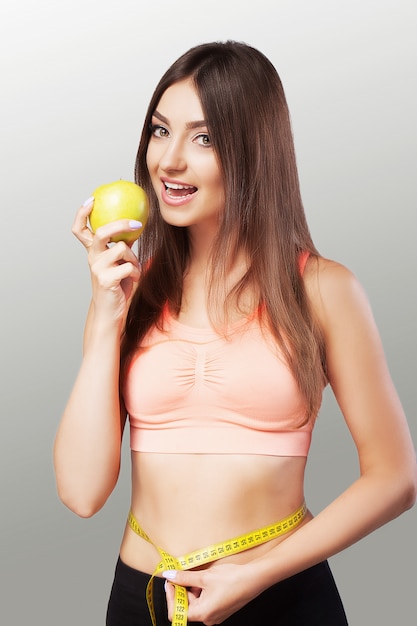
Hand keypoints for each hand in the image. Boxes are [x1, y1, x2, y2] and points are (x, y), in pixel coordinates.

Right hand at [72, 197, 141, 322]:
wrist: (111, 312)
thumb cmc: (117, 286)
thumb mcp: (119, 262)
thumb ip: (123, 245)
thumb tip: (135, 224)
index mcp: (93, 252)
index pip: (80, 229)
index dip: (82, 213)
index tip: (91, 199)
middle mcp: (92, 258)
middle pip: (102, 233)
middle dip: (120, 224)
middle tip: (136, 223)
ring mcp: (97, 268)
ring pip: (122, 249)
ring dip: (134, 258)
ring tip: (134, 269)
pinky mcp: (106, 279)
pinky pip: (128, 266)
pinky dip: (136, 272)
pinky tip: (134, 278)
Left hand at [164, 563, 258, 624]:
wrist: (254, 579)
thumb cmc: (231, 579)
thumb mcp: (204, 577)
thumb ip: (184, 578)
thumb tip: (169, 576)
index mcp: (203, 614)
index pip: (177, 612)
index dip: (171, 596)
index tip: (170, 581)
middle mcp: (208, 618)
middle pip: (186, 607)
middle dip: (183, 590)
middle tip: (184, 574)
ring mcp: (215, 615)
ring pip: (196, 603)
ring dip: (193, 589)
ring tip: (200, 576)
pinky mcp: (221, 609)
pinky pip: (205, 602)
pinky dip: (202, 591)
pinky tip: (207, 579)